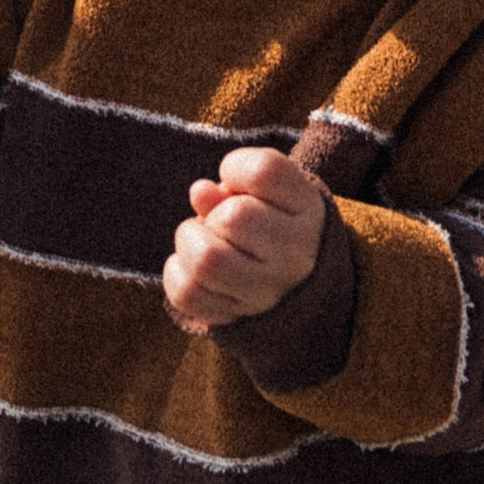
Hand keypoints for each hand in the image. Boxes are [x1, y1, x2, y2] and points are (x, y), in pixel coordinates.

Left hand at [163, 145, 326, 332]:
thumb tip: (200, 192)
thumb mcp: (268, 190)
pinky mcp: (238, 315)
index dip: (235, 168)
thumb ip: (234, 181)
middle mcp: (295, 253)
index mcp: (306, 208)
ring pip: (208, 260)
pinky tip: (190, 266)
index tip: (236, 180)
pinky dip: (176, 273)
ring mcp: (268, 290)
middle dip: (213, 212)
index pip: (265, 172)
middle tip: (218, 219)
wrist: (299, 280)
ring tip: (200, 240)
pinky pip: (188, 293)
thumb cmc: (273, 219)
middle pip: (234, 217)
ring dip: (190, 242)